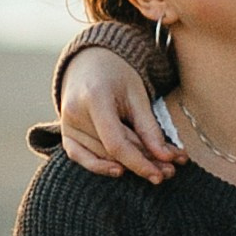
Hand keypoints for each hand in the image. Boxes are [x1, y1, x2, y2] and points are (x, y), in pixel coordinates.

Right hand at [58, 48, 183, 182]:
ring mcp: (66, 124)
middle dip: (142, 162)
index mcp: (94, 98)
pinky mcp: (65, 132)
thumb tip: (166, 158)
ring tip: (157, 169)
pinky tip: (120, 171)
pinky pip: (79, 156)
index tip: (162, 174)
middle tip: (170, 171)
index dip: (139, 162)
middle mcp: (74, 113)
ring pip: (100, 156)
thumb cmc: (117, 74)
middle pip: (111, 151)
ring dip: (128, 165)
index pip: (116, 143)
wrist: (91, 61)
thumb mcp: (138, 95)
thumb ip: (149, 128)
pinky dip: (99, 166)